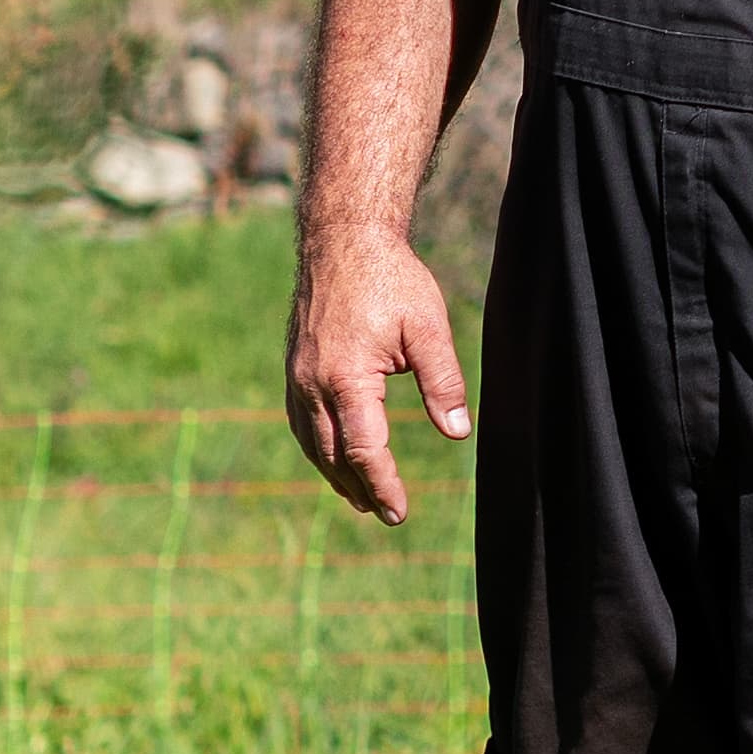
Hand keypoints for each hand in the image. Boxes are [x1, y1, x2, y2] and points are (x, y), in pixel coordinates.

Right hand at [289, 227, 473, 526]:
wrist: (343, 239)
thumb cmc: (391, 278)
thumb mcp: (427, 327)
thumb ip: (443, 381)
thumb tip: (458, 432)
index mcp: (346, 378)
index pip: (365, 450)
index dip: (383, 484)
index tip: (400, 512)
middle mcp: (312, 383)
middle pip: (334, 455)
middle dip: (360, 488)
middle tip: (386, 514)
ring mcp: (297, 376)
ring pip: (312, 442)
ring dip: (336, 474)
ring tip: (361, 497)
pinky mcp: (294, 367)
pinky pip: (300, 421)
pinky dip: (318, 447)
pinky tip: (334, 457)